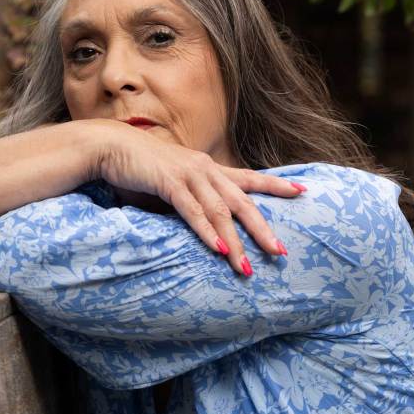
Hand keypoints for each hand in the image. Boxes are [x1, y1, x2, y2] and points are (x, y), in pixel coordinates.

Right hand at [94, 121, 304, 275]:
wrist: (110, 147)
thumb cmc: (140, 167)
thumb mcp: (173, 184)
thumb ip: (191, 200)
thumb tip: (205, 225)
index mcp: (208, 169)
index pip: (250, 177)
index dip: (276, 184)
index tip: (303, 191)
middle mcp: (205, 169)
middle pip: (243, 201)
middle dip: (262, 228)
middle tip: (281, 251)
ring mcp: (189, 174)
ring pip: (220, 212)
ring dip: (234, 242)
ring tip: (247, 267)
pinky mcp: (169, 182)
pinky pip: (193, 211)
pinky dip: (207, 231)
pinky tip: (219, 249)